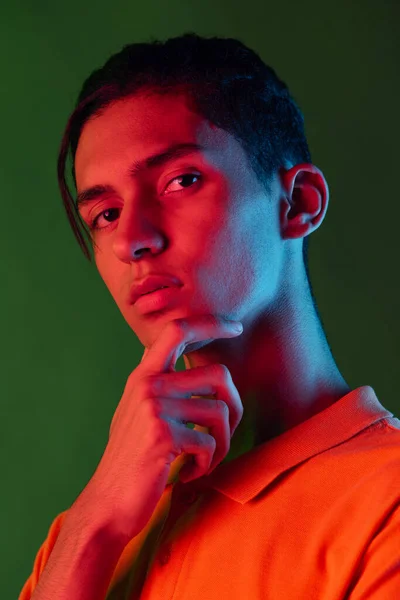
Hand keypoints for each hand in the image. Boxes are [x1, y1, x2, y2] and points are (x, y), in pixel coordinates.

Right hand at [76, 315, 243, 543]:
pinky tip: (190, 473)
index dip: (211, 324)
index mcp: (143, 375)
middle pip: (218, 374)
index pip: (178, 330)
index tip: (235, 327)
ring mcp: (154, 408)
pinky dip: (207, 464)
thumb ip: (157, 383)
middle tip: (227, 431)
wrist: (108, 503)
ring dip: (222, 443)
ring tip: (206, 460)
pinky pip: (210, 443)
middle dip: (236, 406)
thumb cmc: (132, 459)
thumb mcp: (136, 411)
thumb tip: (176, 356)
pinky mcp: (163, 435)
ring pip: (220, 412)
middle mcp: (148, 384)